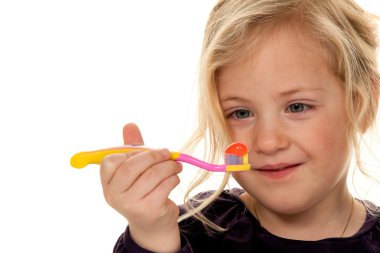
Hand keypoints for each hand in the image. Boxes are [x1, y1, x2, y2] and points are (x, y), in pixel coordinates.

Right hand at [100, 123, 181, 251]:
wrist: (153, 224)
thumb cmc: (143, 190)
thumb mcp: (136, 170)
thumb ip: (132, 147)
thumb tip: (129, 125)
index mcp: (108, 183)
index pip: (110, 161)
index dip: (130, 153)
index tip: (144, 152)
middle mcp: (114, 195)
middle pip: (131, 166)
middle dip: (153, 155)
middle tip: (167, 153)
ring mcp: (130, 204)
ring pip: (152, 175)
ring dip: (169, 166)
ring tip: (176, 165)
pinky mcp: (148, 210)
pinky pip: (164, 186)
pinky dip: (173, 178)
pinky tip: (174, 178)